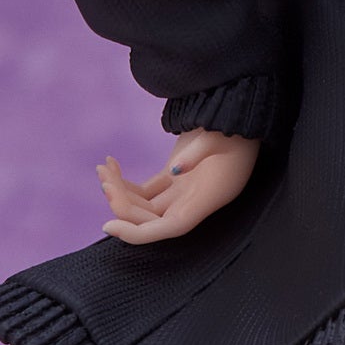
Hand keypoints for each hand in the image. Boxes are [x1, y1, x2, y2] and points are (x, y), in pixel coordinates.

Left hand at [98, 128, 259, 244]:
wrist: (242, 112)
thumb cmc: (236, 124)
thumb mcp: (220, 135)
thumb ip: (198, 153)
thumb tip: (175, 171)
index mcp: (207, 197)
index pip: (170, 227)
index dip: (139, 233)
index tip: (109, 226)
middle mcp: (194, 200)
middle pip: (151, 218)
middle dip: (123, 205)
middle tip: (104, 180)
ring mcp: (183, 190)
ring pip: (144, 206)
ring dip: (120, 193)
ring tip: (103, 168)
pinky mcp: (175, 176)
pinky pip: (145, 192)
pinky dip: (126, 184)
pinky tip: (110, 165)